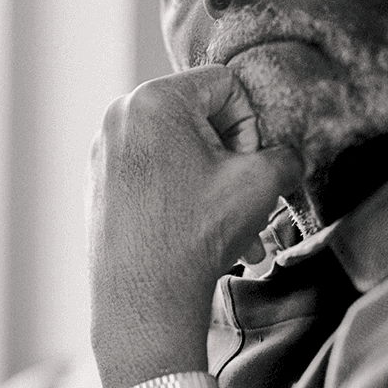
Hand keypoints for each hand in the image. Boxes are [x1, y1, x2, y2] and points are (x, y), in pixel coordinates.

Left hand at [88, 66, 302, 387]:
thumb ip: (286, 155)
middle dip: (229, 157)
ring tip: (227, 227)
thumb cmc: (196, 236)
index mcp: (154, 98)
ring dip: (210, 183)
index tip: (246, 167)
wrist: (144, 302)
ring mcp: (103, 151)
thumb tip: (289, 157)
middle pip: (198, 117)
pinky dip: (178, 195)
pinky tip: (195, 233)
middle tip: (237, 197)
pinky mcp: (97, 184)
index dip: (250, 125)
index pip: (226, 85)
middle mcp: (119, 116)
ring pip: (176, 150)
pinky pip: (150, 173)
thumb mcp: (261, 183)